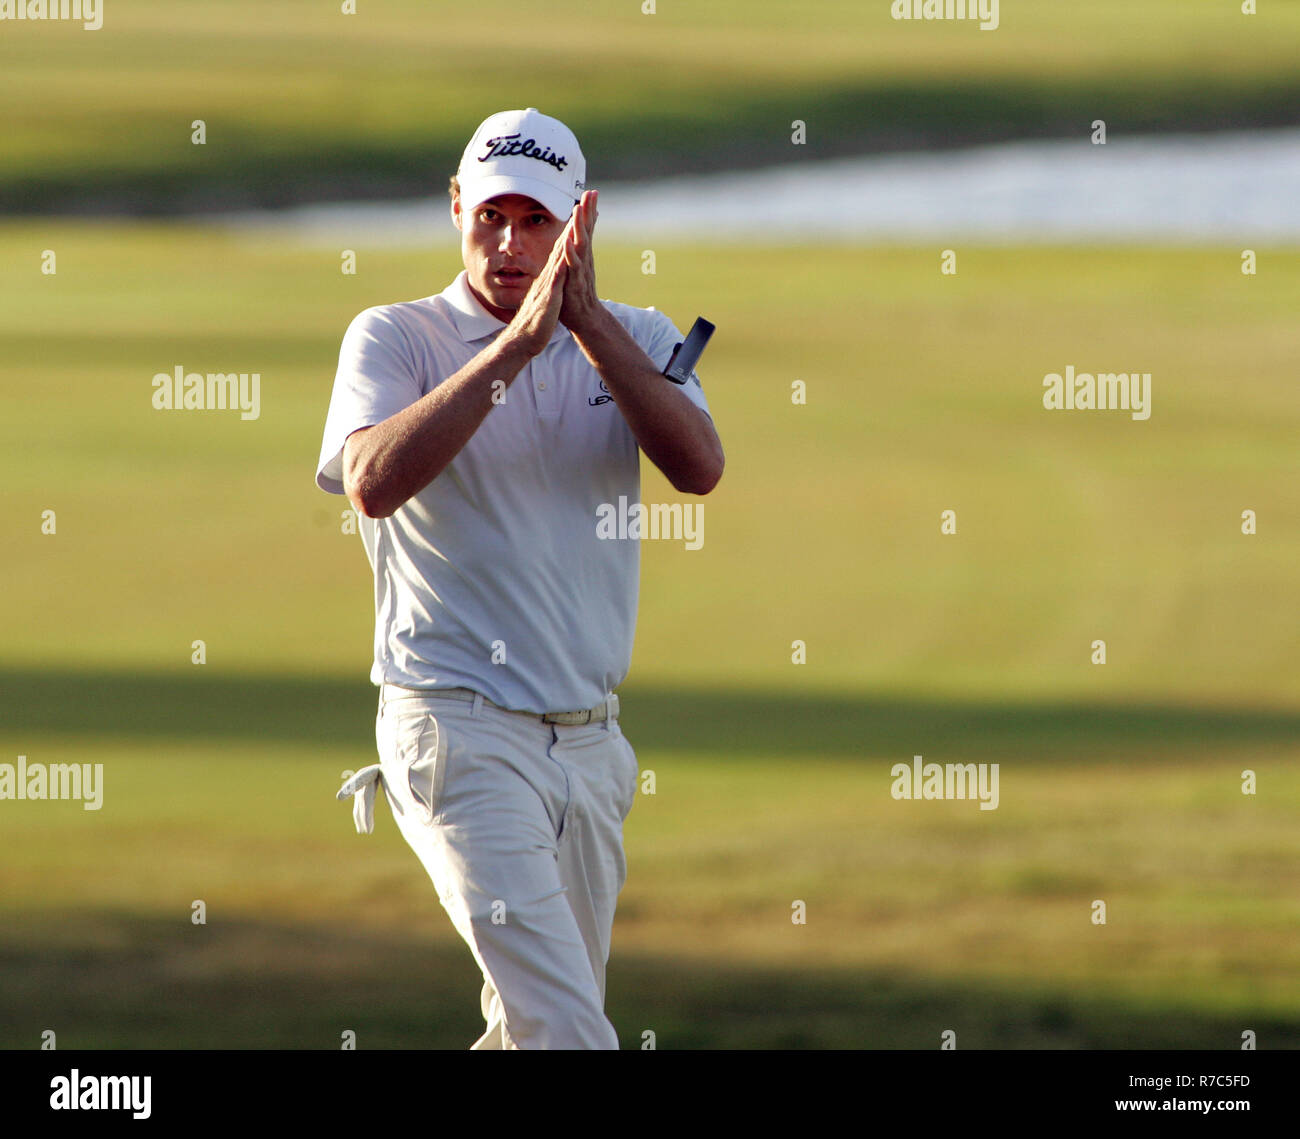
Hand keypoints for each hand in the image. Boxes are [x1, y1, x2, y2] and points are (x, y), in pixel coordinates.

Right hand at [502, 211, 573, 357]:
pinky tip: (566, 257)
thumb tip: (555, 273)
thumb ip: (550, 283)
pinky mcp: (548, 299)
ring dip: (566, 240)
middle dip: (572, 225)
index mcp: (550, 276)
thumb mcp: (546, 297)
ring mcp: (547, 286)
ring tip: (576, 221)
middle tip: (583, 203)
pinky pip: (554, 282)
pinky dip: (560, 268)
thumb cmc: (535, 321)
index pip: (562, 249)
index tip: (582, 212)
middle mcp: (548, 276)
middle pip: (561, 246)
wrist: (523, 340)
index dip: (571, 230)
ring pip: (558, 259)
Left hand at [560, 190, 600, 335]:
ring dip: (579, 228)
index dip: (589, 210)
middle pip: (586, 231)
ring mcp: (580, 270)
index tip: (591, 191)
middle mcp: (584, 259)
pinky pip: (572, 266)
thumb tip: (585, 236)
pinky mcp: (574, 282)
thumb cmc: (579, 292)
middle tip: (591, 192)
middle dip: (588, 212)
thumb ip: (582, 250)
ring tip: (578, 210)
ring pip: (580, 245)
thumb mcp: (580, 267)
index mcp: (584, 254)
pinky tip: (568, 242)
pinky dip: (570, 254)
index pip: (587, 228)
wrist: (585, 318)